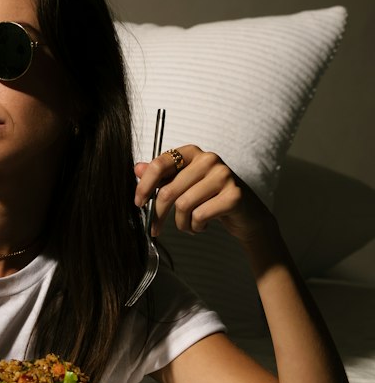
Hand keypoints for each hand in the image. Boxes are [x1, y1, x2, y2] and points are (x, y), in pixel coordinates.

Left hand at [134, 144, 277, 248]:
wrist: (246, 213)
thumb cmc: (211, 197)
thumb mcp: (184, 184)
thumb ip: (162, 176)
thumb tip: (136, 168)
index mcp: (193, 152)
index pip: (160, 164)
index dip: (144, 186)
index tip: (138, 203)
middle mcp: (209, 159)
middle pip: (169, 190)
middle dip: (159, 215)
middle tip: (155, 229)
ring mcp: (224, 175)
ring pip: (183, 206)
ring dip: (181, 223)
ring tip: (188, 225)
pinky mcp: (234, 195)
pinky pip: (200, 216)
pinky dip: (196, 227)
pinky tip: (203, 226)